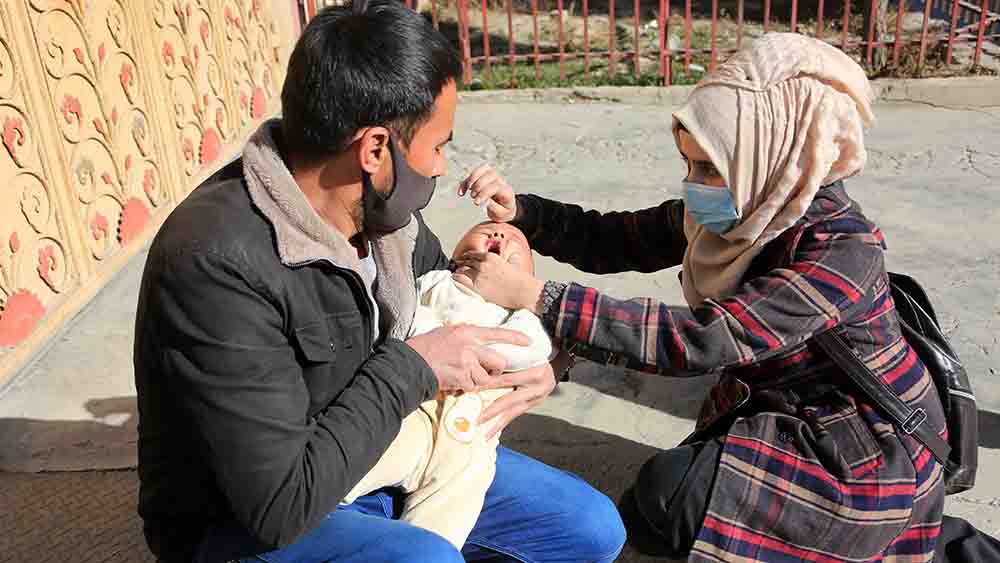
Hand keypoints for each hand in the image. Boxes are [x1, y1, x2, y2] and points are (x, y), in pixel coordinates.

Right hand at [406, 324, 530, 392]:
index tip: (529, 343)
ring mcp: (467, 364)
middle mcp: (470, 346)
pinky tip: (454, 383)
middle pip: (498, 361)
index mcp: (468, 331)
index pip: (497, 333)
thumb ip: (464, 334)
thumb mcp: (446, 332)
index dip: (515, 339)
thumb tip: (476, 335)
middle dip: (496, 370)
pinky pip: (473, 387)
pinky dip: (466, 388)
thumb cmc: (425, 347)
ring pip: (487, 378)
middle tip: (487, 372)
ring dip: (479, 381)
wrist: (409, 364)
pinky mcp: (462, 380)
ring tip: (464, 377)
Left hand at [453, 251, 544, 311]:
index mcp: (491, 257)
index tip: (463, 259)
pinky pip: (461, 279)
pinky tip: (455, 279)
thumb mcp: (511, 262)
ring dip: (459, 271)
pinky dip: (456, 278)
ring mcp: (479, 275)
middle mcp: (483, 264)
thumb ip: (506, 257)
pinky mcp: (477, 286)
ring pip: (462, 270)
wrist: (522, 291)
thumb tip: (509, 256)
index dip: (466, 257)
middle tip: (458, 267)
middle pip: (465, 262)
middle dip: (461, 264)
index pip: (473, 254)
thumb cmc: (519, 280)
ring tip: (457, 274)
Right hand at [457, 164, 516, 222]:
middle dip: (478, 185)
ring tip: (468, 190)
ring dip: (472, 178)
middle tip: (473, 196)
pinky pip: (474, 174)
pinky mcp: (484, 178)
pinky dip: (466, 182)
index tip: (476, 203)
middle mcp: (500, 181)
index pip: (496, 186)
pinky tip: (461, 193)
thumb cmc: (503, 211)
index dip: (484, 193)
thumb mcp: (500, 213)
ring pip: (483, 169)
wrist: (506, 207)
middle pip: (490, 174)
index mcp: (506, 190)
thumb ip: (493, 207)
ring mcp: (492, 177)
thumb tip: (483, 200)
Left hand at [477, 359, 559, 438]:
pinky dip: (504, 422)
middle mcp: (537, 389)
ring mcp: (536, 399)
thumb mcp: (525, 355)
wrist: (555, 364)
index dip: (489, 384)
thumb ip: (507, 361)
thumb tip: (482, 369)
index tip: (473, 390)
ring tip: (485, 435)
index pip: (507, 379)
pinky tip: (493, 430)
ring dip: (497, 425)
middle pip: (510, 400)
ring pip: (513, 413)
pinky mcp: (533, 404)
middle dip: (492, 411)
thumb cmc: (536, 356)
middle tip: (477, 420)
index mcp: (535, 374)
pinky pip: (516, 414)